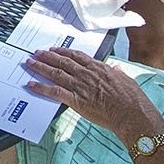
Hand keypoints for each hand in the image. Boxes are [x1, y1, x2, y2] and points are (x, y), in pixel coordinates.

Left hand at [23, 45, 161, 143]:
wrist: (132, 114)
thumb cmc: (133, 100)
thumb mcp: (128, 80)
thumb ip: (119, 73)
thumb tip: (116, 69)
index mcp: (100, 68)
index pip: (77, 56)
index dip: (64, 51)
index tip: (55, 49)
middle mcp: (87, 74)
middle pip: (63, 61)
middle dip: (48, 56)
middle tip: (36, 52)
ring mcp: (80, 86)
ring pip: (55, 73)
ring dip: (41, 67)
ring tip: (30, 62)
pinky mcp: (76, 100)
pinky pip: (54, 92)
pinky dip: (41, 87)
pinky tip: (31, 84)